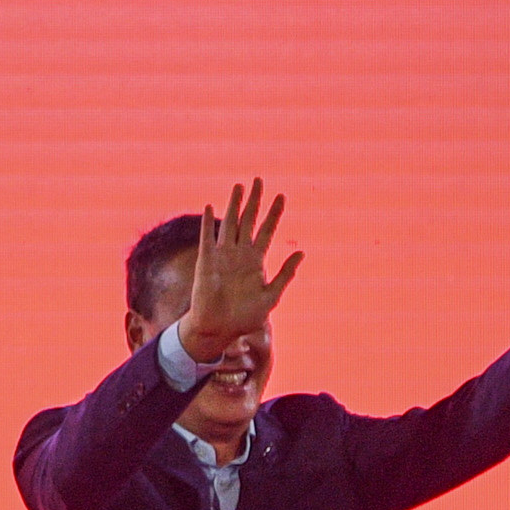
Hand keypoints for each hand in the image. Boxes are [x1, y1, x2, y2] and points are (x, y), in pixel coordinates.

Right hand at [177, 179, 300, 361]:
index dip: (274, 214)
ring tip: (239, 186)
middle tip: (259, 180)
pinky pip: (207, 238)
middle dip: (254, 201)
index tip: (282, 196)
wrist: (219, 329)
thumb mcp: (271, 296)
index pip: (267, 231)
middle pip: (248, 221)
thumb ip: (285, 274)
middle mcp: (240, 254)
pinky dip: (207, 222)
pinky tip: (209, 206)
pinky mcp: (207, 262)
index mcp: (256, 261)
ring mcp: (223, 256)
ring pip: (229, 224)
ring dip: (234, 205)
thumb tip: (302, 252)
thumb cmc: (245, 317)